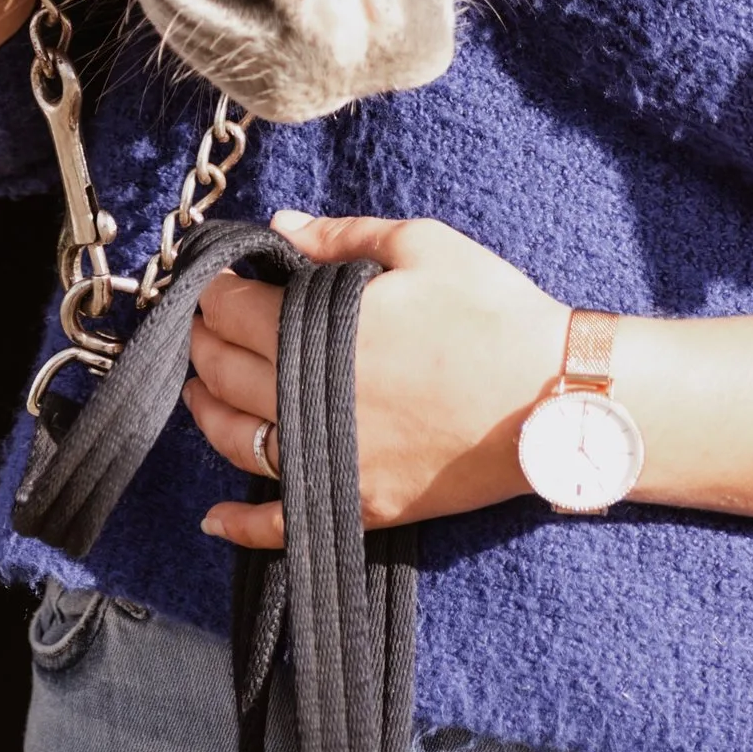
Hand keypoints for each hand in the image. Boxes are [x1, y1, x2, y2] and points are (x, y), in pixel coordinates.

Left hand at [186, 213, 567, 549]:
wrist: (551, 397)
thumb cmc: (491, 311)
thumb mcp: (421, 246)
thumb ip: (342, 236)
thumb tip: (280, 225)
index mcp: (321, 332)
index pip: (235, 312)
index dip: (214, 294)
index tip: (213, 282)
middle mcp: (311, 401)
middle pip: (226, 375)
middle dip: (204, 346)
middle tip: (202, 326)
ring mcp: (333, 461)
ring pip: (240, 444)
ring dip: (208, 414)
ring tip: (201, 390)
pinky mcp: (361, 504)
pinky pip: (280, 526)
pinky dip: (240, 525)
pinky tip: (213, 518)